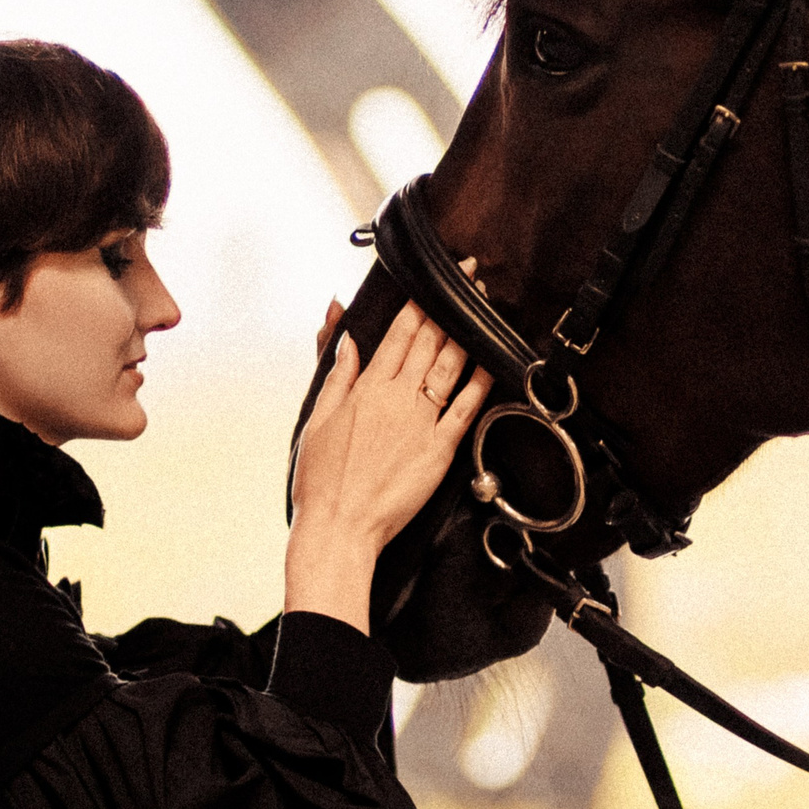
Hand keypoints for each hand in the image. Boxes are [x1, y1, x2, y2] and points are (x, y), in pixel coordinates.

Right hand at [286, 300, 490, 632]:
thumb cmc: (320, 480)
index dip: (421, 301)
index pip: (400, 332)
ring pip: (451, 366)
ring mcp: (422, 422)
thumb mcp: (316, 417)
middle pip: (430, 341)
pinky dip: (481, 381)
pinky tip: (492, 360)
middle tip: (469, 279)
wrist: (339, 529)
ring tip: (484, 306)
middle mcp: (397, 398)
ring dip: (468, 333)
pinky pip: (467, 408)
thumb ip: (335, 372)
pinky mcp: (440, 450)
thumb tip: (343, 331)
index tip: (437, 279)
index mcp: (366, 388)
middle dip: (450, 306)